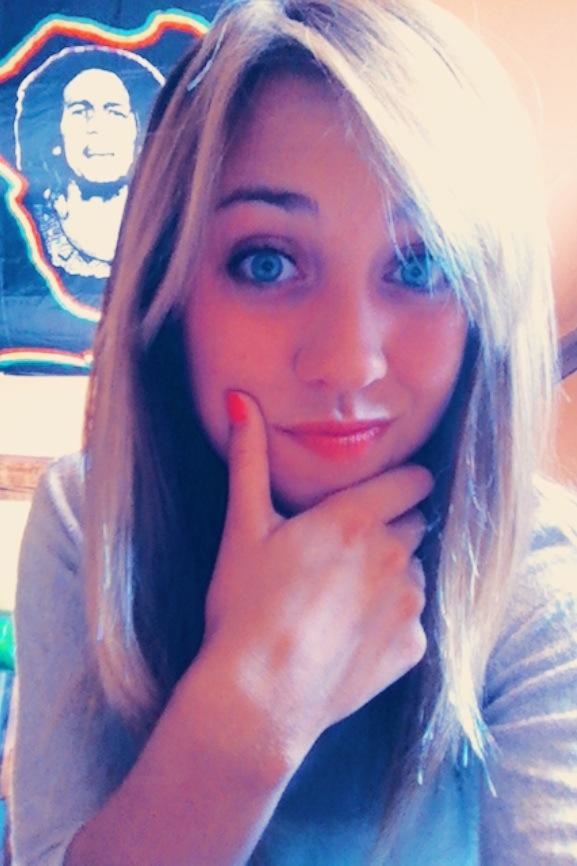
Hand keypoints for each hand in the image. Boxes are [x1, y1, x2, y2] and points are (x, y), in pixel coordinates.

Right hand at [200, 392, 432, 757]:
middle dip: (391, 529)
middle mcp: (394, 554)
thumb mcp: (243, 527)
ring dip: (394, 575)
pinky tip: (350, 635)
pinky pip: (414, 621)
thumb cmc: (244, 607)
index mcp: (356, 517)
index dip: (401, 484)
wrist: (257, 698)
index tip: (380, 495)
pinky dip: (391, 622)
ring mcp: (409, 604)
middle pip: (415, 523)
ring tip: (344, 598)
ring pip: (416, 572)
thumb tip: (240, 399)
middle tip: (346, 552)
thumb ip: (249, 458)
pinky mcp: (413, 648)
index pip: (414, 480)